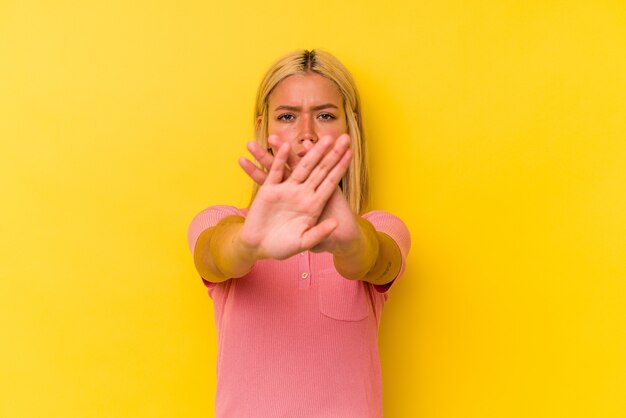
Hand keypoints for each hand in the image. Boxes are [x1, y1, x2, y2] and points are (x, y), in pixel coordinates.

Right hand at [237, 135, 352, 259]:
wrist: (258, 246)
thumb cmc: (282, 247)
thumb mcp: (303, 242)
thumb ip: (319, 233)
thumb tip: (336, 224)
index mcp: (313, 204)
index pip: (331, 181)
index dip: (340, 167)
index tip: (351, 152)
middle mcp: (302, 193)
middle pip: (320, 169)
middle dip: (331, 153)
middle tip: (343, 136)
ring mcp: (286, 190)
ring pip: (299, 166)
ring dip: (309, 152)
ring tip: (318, 137)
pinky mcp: (269, 189)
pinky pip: (275, 171)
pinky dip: (279, 159)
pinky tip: (284, 146)